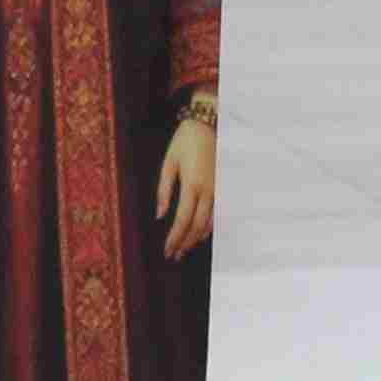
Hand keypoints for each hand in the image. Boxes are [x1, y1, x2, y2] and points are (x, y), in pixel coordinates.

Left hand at [154, 110, 216, 255]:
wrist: (207, 124)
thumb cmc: (184, 142)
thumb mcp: (169, 163)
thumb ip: (164, 191)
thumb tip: (159, 216)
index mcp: (192, 185)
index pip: (183, 220)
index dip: (175, 238)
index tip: (167, 251)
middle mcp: (208, 191)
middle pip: (197, 226)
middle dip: (185, 243)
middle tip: (174, 255)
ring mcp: (217, 190)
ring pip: (208, 223)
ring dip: (196, 238)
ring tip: (184, 248)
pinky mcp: (221, 187)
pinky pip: (215, 214)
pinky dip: (207, 227)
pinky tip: (199, 233)